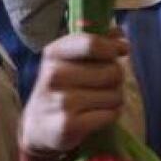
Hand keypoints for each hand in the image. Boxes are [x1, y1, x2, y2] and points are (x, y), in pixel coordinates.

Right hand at [21, 32, 127, 155]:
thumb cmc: (61, 87)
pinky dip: (111, 115)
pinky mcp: (67, 126)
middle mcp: (54, 75)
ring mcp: (60, 101)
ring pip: (114, 95)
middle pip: (112, 71)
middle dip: (117, 79)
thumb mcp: (68, 59)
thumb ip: (95, 43)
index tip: (123, 50)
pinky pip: (110, 115)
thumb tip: (120, 34)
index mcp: (54, 53)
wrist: (37, 126)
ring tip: (99, 101)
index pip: (92, 44)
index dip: (113, 48)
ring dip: (114, 99)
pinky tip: (98, 116)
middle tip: (106, 84)